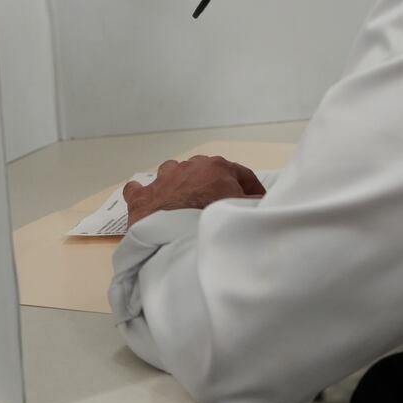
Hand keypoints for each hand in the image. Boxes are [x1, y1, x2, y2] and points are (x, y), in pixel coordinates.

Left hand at [124, 155, 264, 227]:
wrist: (176, 236)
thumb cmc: (214, 219)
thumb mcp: (245, 209)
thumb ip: (255, 203)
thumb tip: (264, 202)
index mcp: (218, 167)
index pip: (241, 174)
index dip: (251, 189)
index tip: (255, 201)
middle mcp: (189, 166)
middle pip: (206, 172)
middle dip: (214, 185)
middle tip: (220, 205)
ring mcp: (163, 179)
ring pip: (172, 173)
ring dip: (179, 184)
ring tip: (184, 202)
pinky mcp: (141, 196)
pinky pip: (138, 188)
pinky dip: (143, 193)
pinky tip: (147, 199)